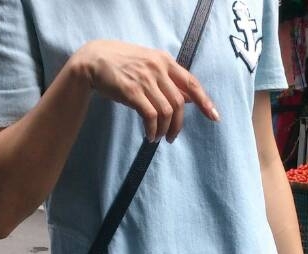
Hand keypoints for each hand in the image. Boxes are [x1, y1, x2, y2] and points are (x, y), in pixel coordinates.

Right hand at [74, 41, 219, 142]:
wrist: (93, 61)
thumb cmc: (122, 65)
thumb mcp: (148, 66)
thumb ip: (167, 80)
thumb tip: (187, 98)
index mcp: (164, 61)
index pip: (191, 83)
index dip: (205, 101)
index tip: (214, 117)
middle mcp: (157, 68)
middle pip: (179, 103)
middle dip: (178, 125)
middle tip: (172, 138)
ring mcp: (145, 79)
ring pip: (166, 112)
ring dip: (164, 130)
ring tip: (157, 137)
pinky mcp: (132, 92)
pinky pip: (150, 117)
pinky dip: (152, 130)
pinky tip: (149, 136)